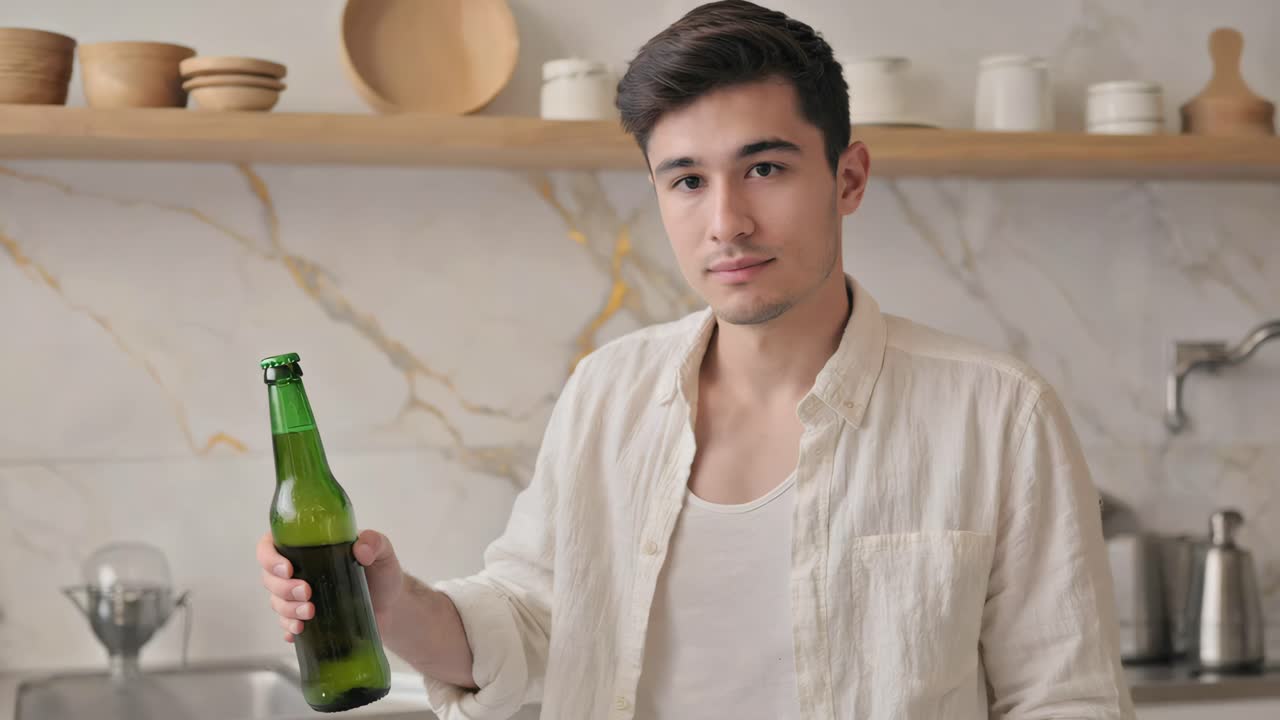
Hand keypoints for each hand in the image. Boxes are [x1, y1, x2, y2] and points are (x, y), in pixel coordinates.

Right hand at [257, 529, 405, 642]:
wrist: (391, 604)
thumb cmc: (382, 572)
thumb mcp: (383, 551)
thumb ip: (375, 542)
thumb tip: (361, 550)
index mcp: (308, 547)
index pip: (270, 546)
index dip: (270, 558)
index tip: (288, 569)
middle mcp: (299, 571)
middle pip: (269, 579)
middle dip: (282, 588)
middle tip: (307, 592)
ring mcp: (300, 597)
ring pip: (276, 603)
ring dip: (287, 610)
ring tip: (309, 613)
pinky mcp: (307, 620)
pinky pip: (286, 626)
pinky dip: (288, 630)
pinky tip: (298, 632)